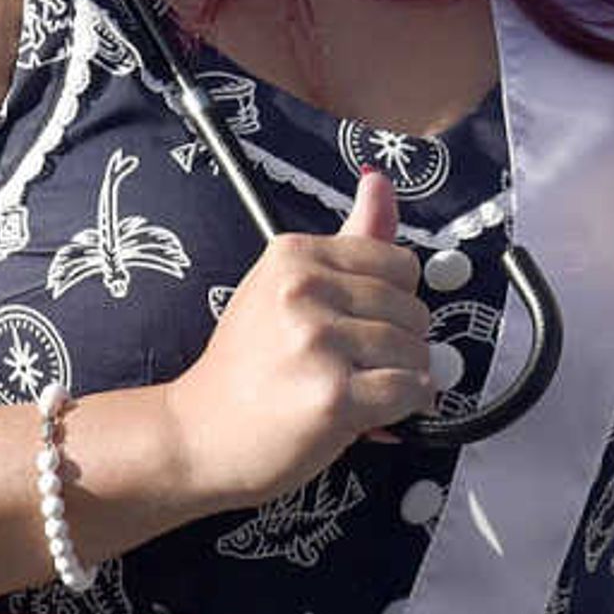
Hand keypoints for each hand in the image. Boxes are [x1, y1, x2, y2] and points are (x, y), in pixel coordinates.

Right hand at [156, 167, 433, 510]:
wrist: (197, 434)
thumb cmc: (246, 366)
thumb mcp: (285, 287)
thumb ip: (348, 237)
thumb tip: (379, 179)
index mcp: (295, 253)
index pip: (399, 264)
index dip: (393, 304)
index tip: (358, 327)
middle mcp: (305, 289)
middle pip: (413, 309)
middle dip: (399, 345)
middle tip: (353, 367)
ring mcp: (318, 341)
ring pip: (416, 352)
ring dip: (399, 380)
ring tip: (355, 389)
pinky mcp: (334, 395)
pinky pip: (410, 391)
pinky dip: (405, 410)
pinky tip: (371, 416)